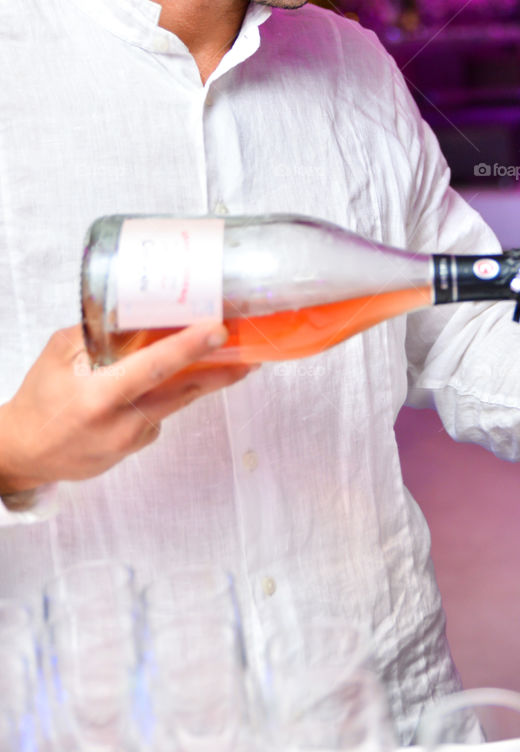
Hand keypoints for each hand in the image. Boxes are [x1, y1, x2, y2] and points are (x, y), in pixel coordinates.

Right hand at [0, 323, 254, 492]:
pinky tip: (162, 384)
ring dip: (205, 381)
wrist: (24, 453)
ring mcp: (130, 441)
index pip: (153, 367)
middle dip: (221, 370)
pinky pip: (161, 415)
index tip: (218, 330)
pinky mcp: (135, 450)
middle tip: (251, 349)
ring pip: (177, 402)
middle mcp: (119, 422)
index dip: (189, 347)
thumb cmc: (39, 399)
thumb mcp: (59, 354)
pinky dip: (167, 397)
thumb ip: (96, 333)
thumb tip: (135, 311)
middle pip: (181, 390)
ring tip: (235, 360)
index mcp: (98, 395)